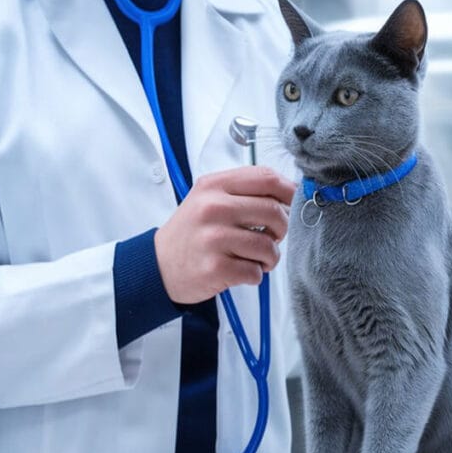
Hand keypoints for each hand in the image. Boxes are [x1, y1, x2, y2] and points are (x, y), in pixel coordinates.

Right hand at [155, 166, 295, 303]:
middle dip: (282, 229)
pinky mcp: (215, 268)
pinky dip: (255, 275)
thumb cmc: (192, 232)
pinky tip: (241, 271)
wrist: (158, 265)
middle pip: (274, 211)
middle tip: (272, 237)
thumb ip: (244, 191)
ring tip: (257, 259)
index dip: (290, 192)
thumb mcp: (209, 198)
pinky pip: (255, 271)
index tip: (293, 204)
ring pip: (268, 246)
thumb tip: (291, 191)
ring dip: (270, 257)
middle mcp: (213, 208)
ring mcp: (213, 238)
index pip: (267, 178)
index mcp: (215, 186)